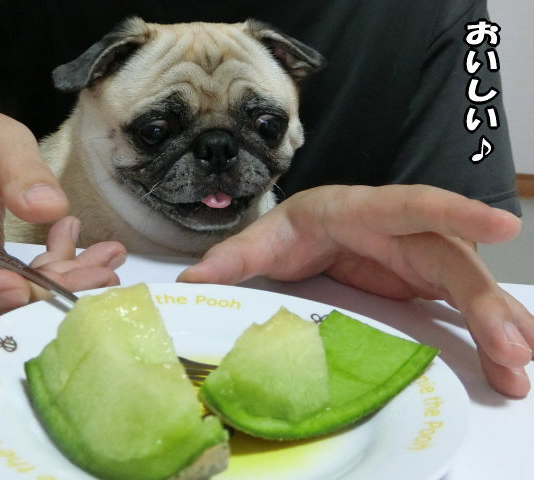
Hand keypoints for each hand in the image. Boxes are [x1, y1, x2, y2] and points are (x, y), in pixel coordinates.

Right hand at [0, 106, 124, 315]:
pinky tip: (95, 253)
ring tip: (109, 263)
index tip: (21, 287)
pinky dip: (61, 272)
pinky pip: (21, 283)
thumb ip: (20, 166)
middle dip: (45, 291)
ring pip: (6, 294)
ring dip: (64, 284)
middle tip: (101, 277)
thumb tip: (49, 208)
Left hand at [178, 184, 533, 396]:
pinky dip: (486, 333)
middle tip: (512, 347)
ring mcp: (419, 257)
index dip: (455, 211)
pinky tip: (506, 363)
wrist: (316, 229)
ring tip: (518, 368)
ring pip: (468, 286)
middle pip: (452, 259)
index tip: (502, 224)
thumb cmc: (296, 226)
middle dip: (484, 301)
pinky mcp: (425, 283)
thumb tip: (189, 281)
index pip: (411, 204)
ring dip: (497, 325)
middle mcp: (401, 232)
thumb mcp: (264, 239)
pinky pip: (463, 305)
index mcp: (363, 210)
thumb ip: (232, 257)